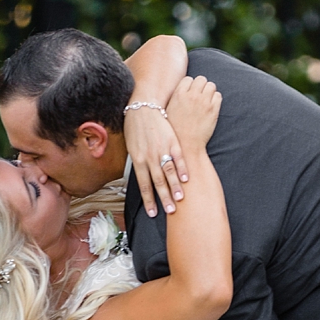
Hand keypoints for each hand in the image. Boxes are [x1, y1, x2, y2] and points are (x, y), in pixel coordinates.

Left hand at [123, 97, 187, 217]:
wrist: (143, 106)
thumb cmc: (135, 126)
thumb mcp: (132, 146)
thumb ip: (138, 161)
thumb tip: (140, 174)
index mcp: (138, 160)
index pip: (144, 185)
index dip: (149, 200)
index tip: (154, 213)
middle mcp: (149, 157)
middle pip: (158, 182)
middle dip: (164, 198)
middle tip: (171, 211)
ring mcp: (161, 149)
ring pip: (169, 172)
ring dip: (175, 187)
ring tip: (181, 199)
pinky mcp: (172, 141)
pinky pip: (178, 157)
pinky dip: (183, 168)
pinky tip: (187, 178)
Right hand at [164, 75, 220, 156]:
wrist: (186, 146)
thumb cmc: (175, 131)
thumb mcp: (168, 111)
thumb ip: (176, 97)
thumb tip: (182, 90)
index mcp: (178, 95)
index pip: (188, 79)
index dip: (190, 85)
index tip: (190, 92)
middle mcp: (191, 96)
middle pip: (201, 79)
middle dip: (201, 86)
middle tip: (199, 95)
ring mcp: (204, 102)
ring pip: (211, 85)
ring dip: (209, 91)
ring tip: (205, 100)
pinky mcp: (214, 109)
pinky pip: (218, 96)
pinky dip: (215, 99)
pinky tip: (210, 106)